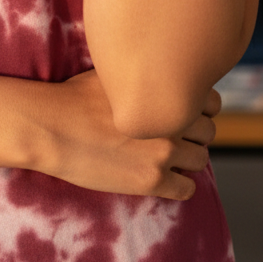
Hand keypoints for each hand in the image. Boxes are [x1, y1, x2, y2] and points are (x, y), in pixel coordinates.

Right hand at [35, 68, 219, 200]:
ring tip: (165, 155)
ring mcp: (162, 153)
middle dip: (194, 133)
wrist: (51, 126)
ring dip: (187, 158)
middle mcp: (171, 122)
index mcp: (164, 92)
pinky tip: (162, 176)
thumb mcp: (114, 72)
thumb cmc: (75, 95)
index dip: (198, 106)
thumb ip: (145, 76)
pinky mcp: (150, 181)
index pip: (211, 102)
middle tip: (173, 134)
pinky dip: (179, 184)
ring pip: (200, 160)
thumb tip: (159, 73)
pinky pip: (187, 189)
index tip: (183, 111)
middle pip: (208, 132)